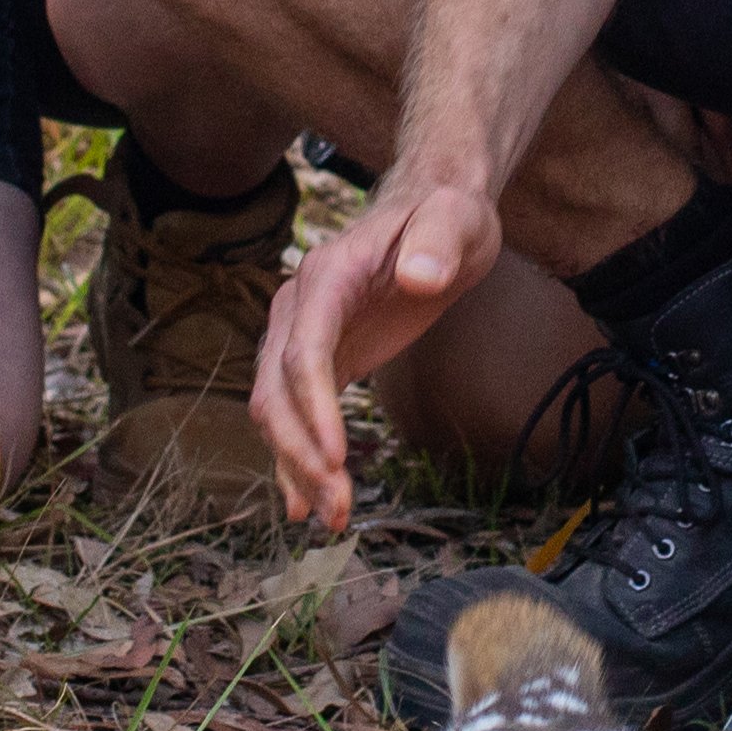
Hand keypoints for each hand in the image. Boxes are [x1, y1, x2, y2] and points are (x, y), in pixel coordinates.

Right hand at [257, 173, 507, 528]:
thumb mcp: (455, 220)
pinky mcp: (322, 359)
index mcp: (326, 278)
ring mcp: (302, 336)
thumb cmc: (447, 216)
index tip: (334, 457)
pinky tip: (305, 505)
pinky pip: (294, 415)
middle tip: (338, 509)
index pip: (303, 350)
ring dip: (297, 467)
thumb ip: (437, 243)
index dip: (312, 406)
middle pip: (276, 391)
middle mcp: (299, 308)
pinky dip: (295, 460)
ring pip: (276, 411)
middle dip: (301, 454)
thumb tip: (419, 278)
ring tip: (333, 519)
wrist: (435, 211)